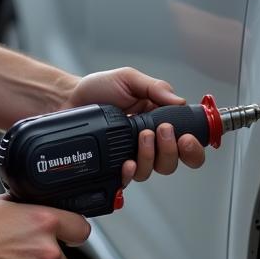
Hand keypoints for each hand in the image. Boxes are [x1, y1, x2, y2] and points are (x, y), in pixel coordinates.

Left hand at [64, 67, 205, 185]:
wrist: (66, 98)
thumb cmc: (98, 88)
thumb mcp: (129, 79)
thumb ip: (155, 88)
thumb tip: (180, 101)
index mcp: (157, 119)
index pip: (186, 140)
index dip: (193, 146)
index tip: (187, 137)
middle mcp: (147, 141)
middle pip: (173, 161)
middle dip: (172, 150)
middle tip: (163, 131)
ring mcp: (130, 154)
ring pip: (152, 171)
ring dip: (151, 156)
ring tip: (142, 136)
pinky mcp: (113, 165)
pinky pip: (127, 179)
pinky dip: (130, 173)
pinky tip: (126, 162)